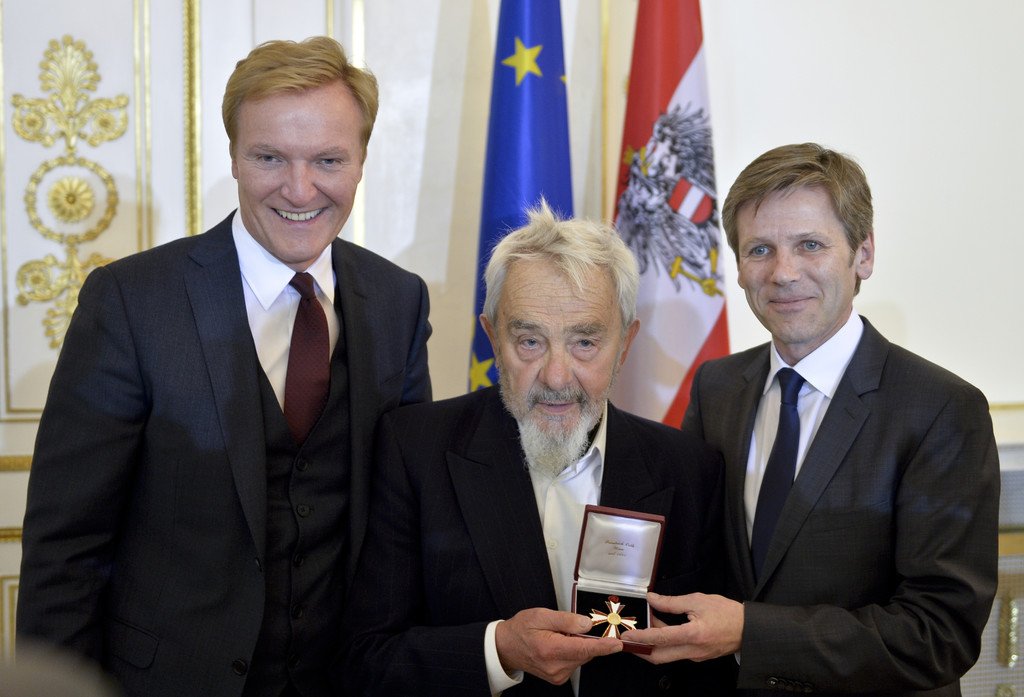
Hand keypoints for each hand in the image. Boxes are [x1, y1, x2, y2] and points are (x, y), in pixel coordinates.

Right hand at [495, 607, 621, 683]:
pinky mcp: (559, 677)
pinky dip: (573, 651)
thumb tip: (586, 624)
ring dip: (578, 644)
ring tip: (558, 635)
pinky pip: (576, 661)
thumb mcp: (541, 615)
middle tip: (569, 626)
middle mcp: (556, 667)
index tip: (617, 644)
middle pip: (585, 652)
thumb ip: (566, 619)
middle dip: (585, 638)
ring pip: (582, 657)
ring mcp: (558, 675)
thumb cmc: (521, 629)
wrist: (506, 647)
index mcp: (550, 650)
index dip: (603, 646)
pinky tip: (560, 644)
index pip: (583, 649)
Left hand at [628, 592, 742, 663]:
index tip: (628, 635)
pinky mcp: (697, 656)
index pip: (660, 638)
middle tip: (628, 639)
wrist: (748, 629)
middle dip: (640, 649)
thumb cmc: (727, 613)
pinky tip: (663, 628)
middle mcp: (693, 650)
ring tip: (649, 623)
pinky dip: (665, 642)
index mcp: (693, 635)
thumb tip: (652, 599)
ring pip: (667, 654)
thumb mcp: (698, 600)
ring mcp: (695, 656)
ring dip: (654, 643)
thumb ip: (672, 602)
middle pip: (659, 657)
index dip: (641, 637)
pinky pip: (676, 652)